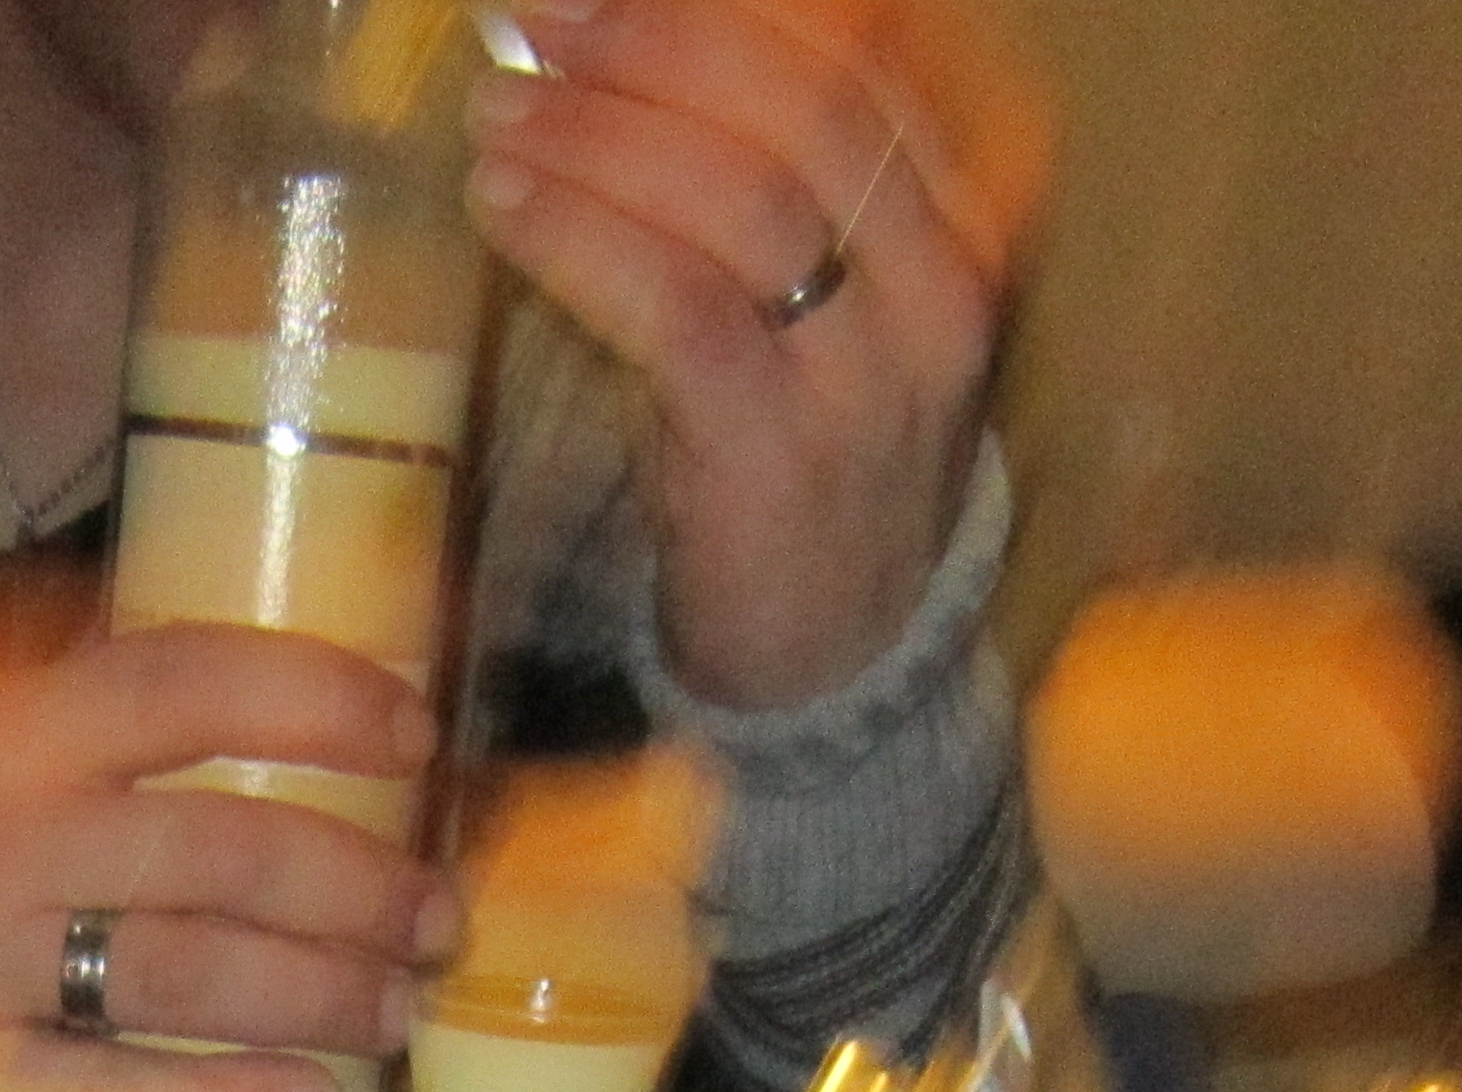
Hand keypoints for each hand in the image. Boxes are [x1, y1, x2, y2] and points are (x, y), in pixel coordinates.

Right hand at [0, 566, 462, 1091]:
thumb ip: (61, 642)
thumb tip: (244, 649)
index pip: (191, 687)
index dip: (321, 700)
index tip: (416, 730)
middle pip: (223, 854)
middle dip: (358, 886)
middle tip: (436, 913)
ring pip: (185, 978)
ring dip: (317, 996)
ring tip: (399, 1006)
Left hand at [469, 0, 1044, 712]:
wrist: (833, 658)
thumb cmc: (799, 448)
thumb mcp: (819, 293)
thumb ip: (756, 167)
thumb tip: (607, 41)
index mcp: (965, 214)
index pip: (865, 51)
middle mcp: (941, 282)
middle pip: (805, 100)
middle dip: (655, 37)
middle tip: (539, 14)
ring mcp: (869, 375)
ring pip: (736, 193)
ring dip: (595, 134)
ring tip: (497, 114)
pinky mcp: (778, 453)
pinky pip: (672, 306)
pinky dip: (576, 237)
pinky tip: (503, 207)